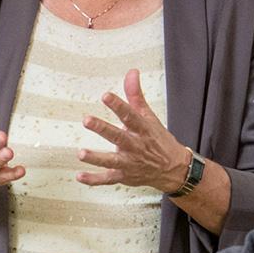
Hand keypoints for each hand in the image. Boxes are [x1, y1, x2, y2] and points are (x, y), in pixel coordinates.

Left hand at [78, 69, 190, 191]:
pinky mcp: (124, 176)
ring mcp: (129, 163)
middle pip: (118, 137)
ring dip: (96, 158)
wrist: (173, 169)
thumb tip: (131, 72)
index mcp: (142, 129)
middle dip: (103, 129)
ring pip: (112, 160)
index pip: (130, 115)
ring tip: (81, 153)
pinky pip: (108, 179)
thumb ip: (135, 95)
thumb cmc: (157, 140)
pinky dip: (94, 180)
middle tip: (87, 120)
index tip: (106, 96)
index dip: (118, 105)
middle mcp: (135, 146)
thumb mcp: (148, 116)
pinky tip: (80, 176)